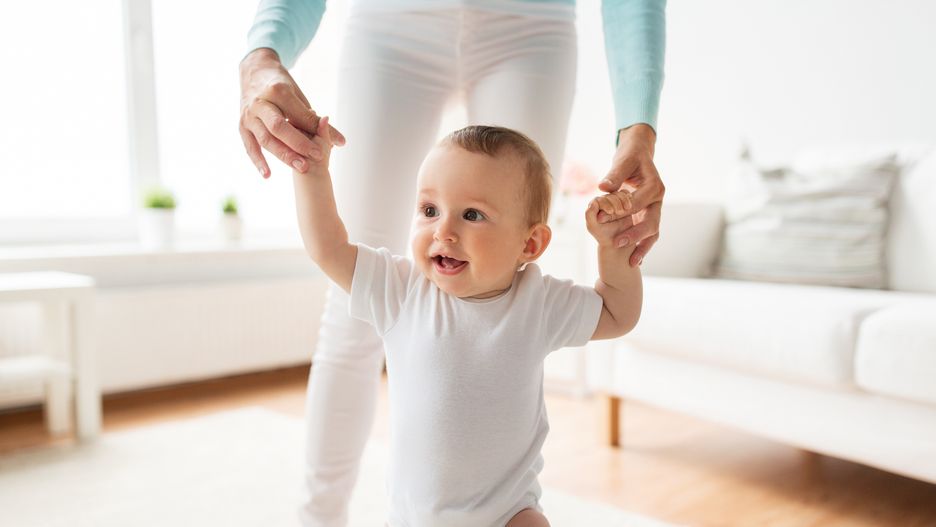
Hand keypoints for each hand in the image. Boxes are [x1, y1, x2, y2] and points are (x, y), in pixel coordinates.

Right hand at [239, 48, 345, 177]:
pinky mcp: (242, 125)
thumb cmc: (281, 86)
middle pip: (279, 127)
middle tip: (316, 158)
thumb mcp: (298, 96)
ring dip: (283, 155)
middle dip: (298, 144)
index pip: (298, 115)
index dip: (313, 131)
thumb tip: (340, 142)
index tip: (328, 148)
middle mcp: (261, 103)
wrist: (254, 72)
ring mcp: (249, 115)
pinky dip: (258, 161)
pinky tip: (268, 175)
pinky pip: (249, 146)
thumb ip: (315, 120)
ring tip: (301, 168)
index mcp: (278, 91)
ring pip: (265, 138)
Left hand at [586, 191, 636, 247]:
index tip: (611, 212)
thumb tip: (593, 202)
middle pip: (610, 196)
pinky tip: (631, 203)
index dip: (605, 204)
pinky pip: (626, 195)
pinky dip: (628, 197)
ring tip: (627, 208)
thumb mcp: (593, 227)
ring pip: (619, 194)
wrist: (617, 242)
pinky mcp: (624, 202)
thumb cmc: (603, 235)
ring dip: (623, 199)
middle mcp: (603, 201)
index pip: (599, 200)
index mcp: (594, 206)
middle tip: (620, 212)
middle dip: (615, 202)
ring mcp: (614, 201)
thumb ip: (589, 215)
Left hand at [597, 124, 663, 265]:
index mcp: (654, 186)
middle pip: (651, 222)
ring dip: (642, 246)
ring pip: (653, 231)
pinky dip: (642, 246)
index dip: (619, 211)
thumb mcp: (623, 161)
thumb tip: (603, 187)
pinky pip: (648, 233)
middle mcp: (658, 199)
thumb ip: (614, 175)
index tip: (601, 218)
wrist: (639, 154)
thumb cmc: (630, 156)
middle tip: (618, 243)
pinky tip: (635, 260)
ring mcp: (655, 208)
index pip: (636, 203)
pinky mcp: (649, 214)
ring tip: (632, 262)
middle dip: (635, 235)